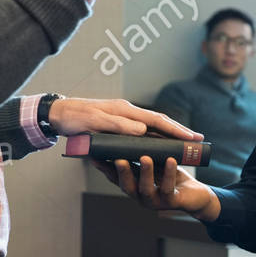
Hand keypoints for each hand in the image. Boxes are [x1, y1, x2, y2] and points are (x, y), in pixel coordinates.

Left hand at [48, 97, 200, 140]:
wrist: (58, 113)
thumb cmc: (74, 118)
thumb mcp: (95, 122)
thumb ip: (118, 126)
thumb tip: (143, 131)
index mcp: (126, 111)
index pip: (157, 121)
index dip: (175, 129)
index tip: (192, 138)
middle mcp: (128, 113)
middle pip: (159, 122)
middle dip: (179, 131)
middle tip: (197, 140)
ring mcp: (124, 118)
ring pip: (153, 127)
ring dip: (169, 135)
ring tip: (185, 144)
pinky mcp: (118, 124)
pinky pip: (142, 132)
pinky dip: (155, 138)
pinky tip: (161, 145)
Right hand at [93, 156, 220, 221]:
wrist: (195, 194)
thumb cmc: (171, 175)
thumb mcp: (154, 162)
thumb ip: (140, 153)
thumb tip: (128, 132)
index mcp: (133, 185)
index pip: (115, 177)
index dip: (104, 168)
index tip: (95, 156)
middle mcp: (140, 195)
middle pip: (126, 185)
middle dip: (122, 171)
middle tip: (118, 158)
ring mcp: (155, 201)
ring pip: (146, 189)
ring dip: (145, 172)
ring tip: (145, 157)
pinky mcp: (171, 202)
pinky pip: (168, 188)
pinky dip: (169, 173)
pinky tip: (170, 159)